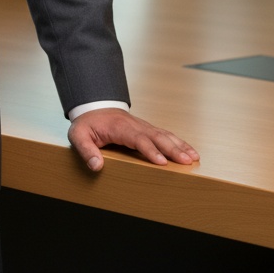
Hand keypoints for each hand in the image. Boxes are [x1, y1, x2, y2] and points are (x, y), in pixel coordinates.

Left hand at [67, 108, 198, 172]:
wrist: (93, 106)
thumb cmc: (87, 124)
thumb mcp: (78, 135)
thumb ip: (86, 150)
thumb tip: (96, 166)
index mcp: (119, 128)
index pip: (138, 139)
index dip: (150, 150)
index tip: (161, 162)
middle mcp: (135, 125)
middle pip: (156, 137)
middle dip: (173, 149)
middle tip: (188, 161)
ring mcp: (143, 126)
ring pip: (164, 134)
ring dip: (180, 145)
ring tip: (195, 157)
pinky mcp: (147, 129)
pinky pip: (165, 135)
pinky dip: (179, 142)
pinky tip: (190, 151)